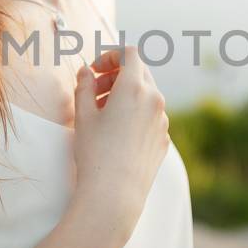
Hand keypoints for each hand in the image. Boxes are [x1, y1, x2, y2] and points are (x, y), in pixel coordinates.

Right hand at [71, 45, 169, 241]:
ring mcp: (163, 121)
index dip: (110, 56)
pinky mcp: (164, 139)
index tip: (94, 70)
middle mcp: (154, 100)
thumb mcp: (83, 115)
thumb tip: (86, 72)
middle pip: (139, 72)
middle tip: (94, 92)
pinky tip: (117, 134)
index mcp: (135, 88)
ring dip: (125, 96)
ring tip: (102, 115)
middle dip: (115, 76)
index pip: (129, 54)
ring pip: (146, 96)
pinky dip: (135, 115)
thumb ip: (84, 86)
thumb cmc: (96, 152)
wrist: (115, 193)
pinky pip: (151, 117)